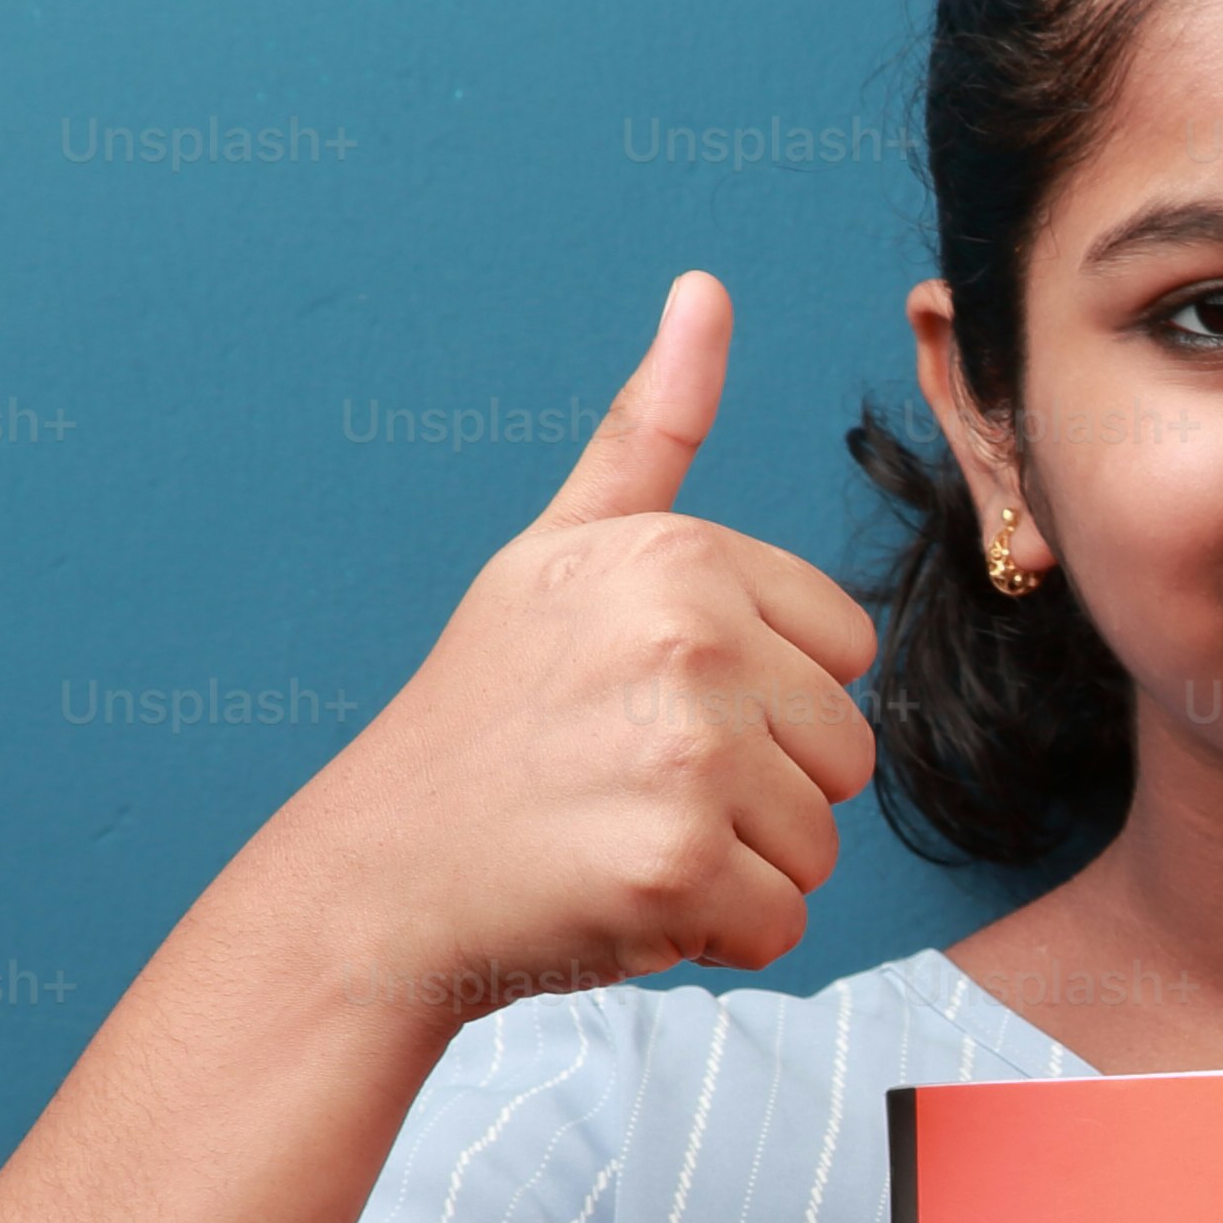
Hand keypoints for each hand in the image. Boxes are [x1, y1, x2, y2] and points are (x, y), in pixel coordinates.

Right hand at [269, 272, 881, 1018]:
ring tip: (618, 837)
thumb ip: (651, 430)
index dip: (762, 699)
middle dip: (758, 792)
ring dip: (737, 868)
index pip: (843, 652)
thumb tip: (706, 287)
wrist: (377, 877)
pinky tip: (618, 899)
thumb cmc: (483, 717)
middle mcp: (688, 638)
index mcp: (680, 555)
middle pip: (845, 753)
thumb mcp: (558, 550)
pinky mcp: (677, 863)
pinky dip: (712, 934)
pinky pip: (783, 921)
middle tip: (628, 785)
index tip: (650, 706)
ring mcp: (685, 752)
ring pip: (821, 843)